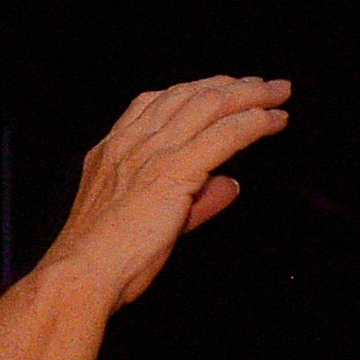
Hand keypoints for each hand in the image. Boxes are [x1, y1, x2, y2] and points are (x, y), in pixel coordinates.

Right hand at [50, 76, 292, 310]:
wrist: (81, 274)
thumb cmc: (103, 259)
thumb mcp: (145, 218)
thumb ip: (193, 199)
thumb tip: (228, 184)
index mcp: (113, 149)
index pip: (158, 101)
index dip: (197, 89)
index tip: (224, 89)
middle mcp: (131, 142)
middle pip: (190, 94)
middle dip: (231, 85)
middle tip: (265, 85)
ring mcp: (153, 153)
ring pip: (211, 105)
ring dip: (251, 95)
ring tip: (278, 93)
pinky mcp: (174, 170)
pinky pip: (226, 134)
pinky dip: (255, 121)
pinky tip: (274, 120)